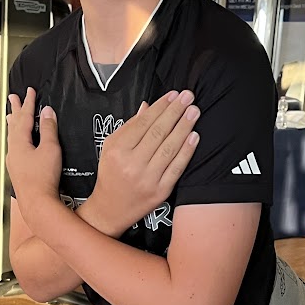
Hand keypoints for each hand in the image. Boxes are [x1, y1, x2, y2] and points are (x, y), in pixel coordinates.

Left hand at [6, 88, 62, 223]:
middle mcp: (13, 151)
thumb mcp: (50, 149)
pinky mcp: (18, 171)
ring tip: (11, 116)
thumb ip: (48, 129)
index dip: (28, 103)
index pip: (24, 117)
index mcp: (19, 143)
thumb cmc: (43, 179)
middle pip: (13, 125)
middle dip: (15, 110)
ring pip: (12, 137)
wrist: (37, 204)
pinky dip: (16, 138)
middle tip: (12, 97)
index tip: (30, 91)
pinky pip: (15, 148)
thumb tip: (47, 113)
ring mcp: (14, 162)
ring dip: (13, 124)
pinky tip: (18, 143)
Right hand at [91, 90, 199, 232]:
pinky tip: (194, 136)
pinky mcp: (160, 191)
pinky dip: (187, 151)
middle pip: (158, 132)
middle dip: (175, 111)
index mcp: (118, 150)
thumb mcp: (110, 148)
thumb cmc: (111, 175)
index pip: (143, 122)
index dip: (160, 107)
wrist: (110, 210)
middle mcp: (132, 164)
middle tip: (188, 97)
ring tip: (194, 111)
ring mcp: (147, 178)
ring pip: (169, 147)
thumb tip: (147, 107)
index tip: (173, 95)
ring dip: (184, 127)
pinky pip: (177, 167)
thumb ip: (129, 127)